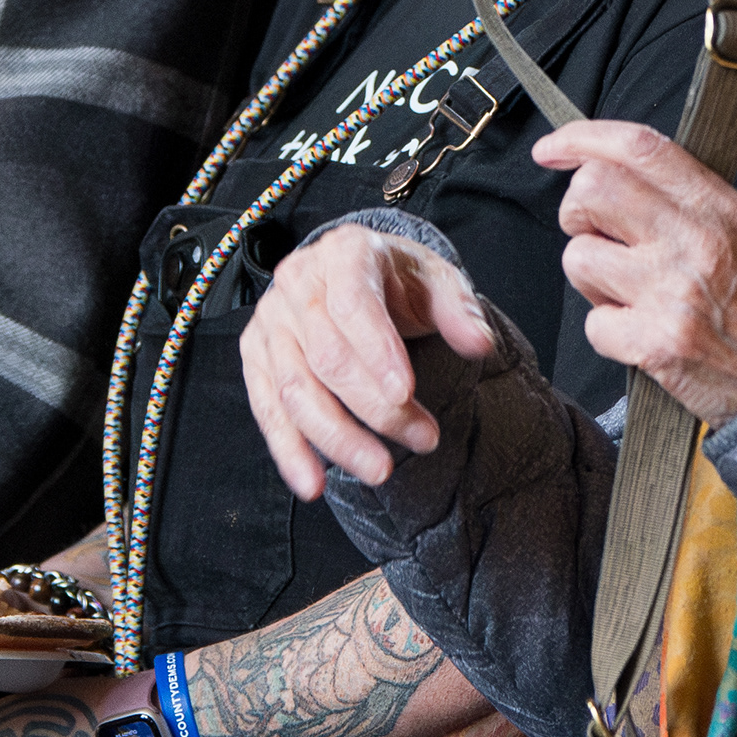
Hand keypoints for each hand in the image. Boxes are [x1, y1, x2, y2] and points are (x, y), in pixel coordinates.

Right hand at [239, 223, 499, 499]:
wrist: (357, 275)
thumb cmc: (400, 281)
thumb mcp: (438, 281)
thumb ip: (460, 310)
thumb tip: (480, 343)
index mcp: (344, 253)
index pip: (352, 303)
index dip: (377, 350)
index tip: (406, 393)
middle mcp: (298, 284)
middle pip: (327, 356)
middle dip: (374, 407)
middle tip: (424, 438)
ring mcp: (271, 322)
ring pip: (296, 390)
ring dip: (338, 438)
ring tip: (380, 470)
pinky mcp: (256, 358)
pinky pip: (268, 410)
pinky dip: (289, 451)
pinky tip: (314, 483)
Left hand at [539, 118, 736, 425]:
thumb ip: (684, 199)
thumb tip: (613, 175)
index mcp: (718, 206)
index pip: (638, 147)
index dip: (582, 139)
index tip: (553, 149)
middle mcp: (696, 240)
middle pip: (591, 191)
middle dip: (577, 214)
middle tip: (598, 237)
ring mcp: (674, 292)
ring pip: (579, 258)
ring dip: (592, 280)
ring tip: (630, 296)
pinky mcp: (658, 343)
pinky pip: (593, 323)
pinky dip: (609, 333)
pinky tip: (642, 335)